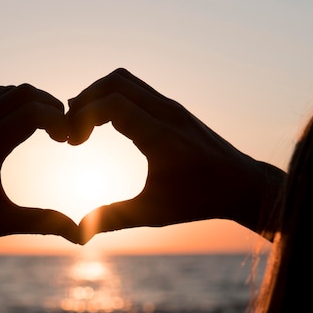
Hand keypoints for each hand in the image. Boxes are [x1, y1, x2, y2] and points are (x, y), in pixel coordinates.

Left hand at [0, 83, 79, 254]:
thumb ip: (42, 222)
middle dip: (50, 106)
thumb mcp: (0, 223)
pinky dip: (7, 100)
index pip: (33, 112)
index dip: (60, 120)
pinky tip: (15, 120)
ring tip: (44, 125)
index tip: (70, 140)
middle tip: (62, 131)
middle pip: (23, 93)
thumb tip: (80, 236)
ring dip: (29, 101)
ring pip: (4, 91)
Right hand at [67, 68, 282, 242]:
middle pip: (114, 83)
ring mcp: (171, 106)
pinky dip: (113, 97)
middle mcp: (167, 113)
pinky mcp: (172, 108)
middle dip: (84, 100)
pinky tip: (104, 123)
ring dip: (98, 95)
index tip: (73, 143)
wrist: (241, 184)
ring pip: (124, 80)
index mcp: (161, 137)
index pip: (112, 104)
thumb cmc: (199, 201)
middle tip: (71, 131)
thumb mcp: (154, 214)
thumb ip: (114, 217)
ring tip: (82, 124)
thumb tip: (79, 232)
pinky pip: (135, 88)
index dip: (82, 116)